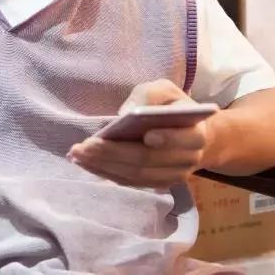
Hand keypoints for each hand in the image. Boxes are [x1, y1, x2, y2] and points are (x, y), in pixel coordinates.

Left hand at [68, 79, 213, 188]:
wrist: (190, 134)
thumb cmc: (172, 107)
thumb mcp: (165, 90)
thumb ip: (151, 95)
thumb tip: (127, 112)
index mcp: (196, 134)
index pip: (184, 140)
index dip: (168, 139)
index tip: (148, 135)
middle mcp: (187, 161)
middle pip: (149, 160)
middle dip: (114, 153)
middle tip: (85, 146)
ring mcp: (172, 176)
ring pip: (136, 175)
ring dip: (104, 166)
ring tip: (77, 155)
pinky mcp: (156, 184)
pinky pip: (129, 181)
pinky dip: (105, 172)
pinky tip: (85, 163)